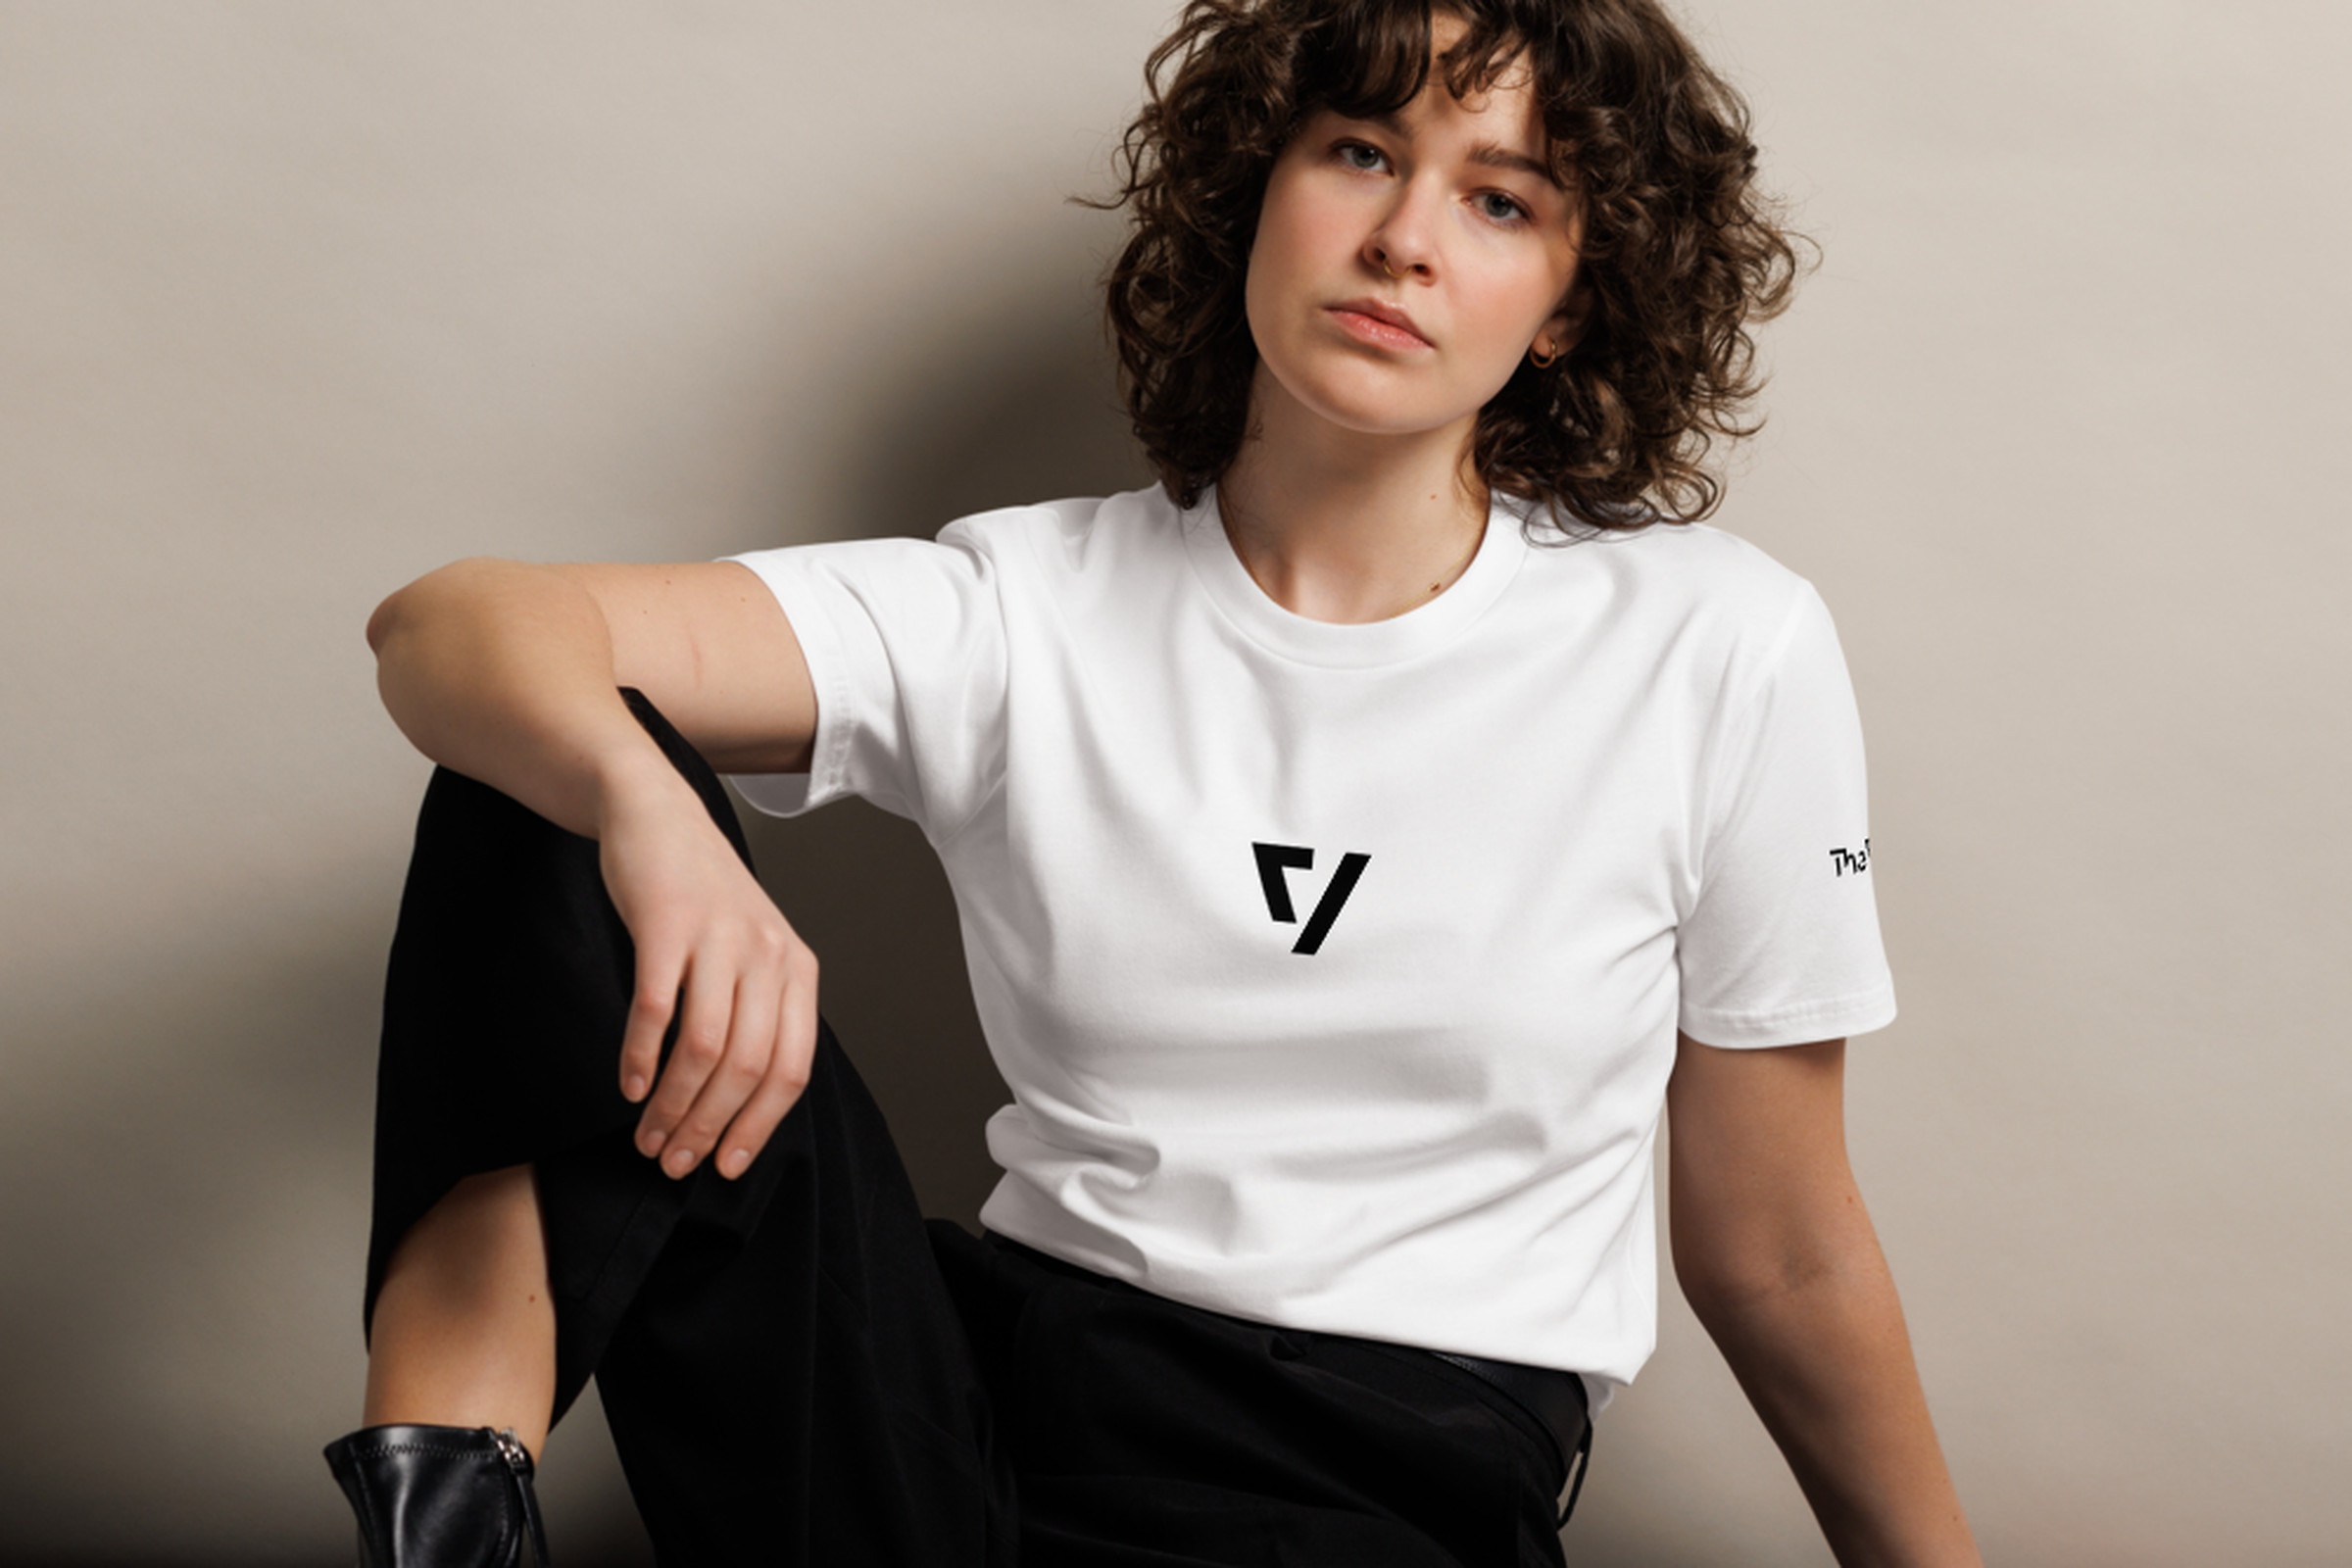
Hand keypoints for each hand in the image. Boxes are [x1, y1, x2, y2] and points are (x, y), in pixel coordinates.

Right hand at [596, 760, 818, 1179]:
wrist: (656, 816)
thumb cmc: (700, 898)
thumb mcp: (751, 952)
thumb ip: (757, 1015)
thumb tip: (739, 1106)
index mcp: (797, 969)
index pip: (792, 1070)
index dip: (758, 1127)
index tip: (725, 1165)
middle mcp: (768, 955)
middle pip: (747, 1068)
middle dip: (709, 1127)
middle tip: (673, 1161)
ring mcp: (720, 938)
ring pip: (704, 1048)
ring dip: (673, 1105)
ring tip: (647, 1137)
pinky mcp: (668, 924)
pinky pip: (657, 1009)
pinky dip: (640, 1057)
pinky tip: (628, 1086)